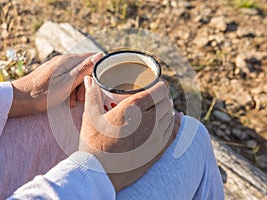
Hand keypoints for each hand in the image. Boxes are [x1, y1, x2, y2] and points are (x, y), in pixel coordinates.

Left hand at [8, 53, 102, 116]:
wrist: (20, 99)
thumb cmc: (44, 93)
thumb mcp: (68, 83)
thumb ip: (84, 69)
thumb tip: (99, 55)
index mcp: (68, 60)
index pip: (92, 57)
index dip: (99, 68)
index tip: (100, 82)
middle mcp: (63, 60)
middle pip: (85, 67)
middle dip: (87, 82)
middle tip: (83, 98)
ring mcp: (57, 67)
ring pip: (76, 75)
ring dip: (79, 88)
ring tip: (75, 102)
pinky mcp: (53, 74)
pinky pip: (68, 79)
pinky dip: (71, 89)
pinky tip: (68, 100)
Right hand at [79, 76, 181, 191]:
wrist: (99, 173)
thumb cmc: (93, 143)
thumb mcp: (91, 116)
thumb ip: (92, 95)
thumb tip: (89, 78)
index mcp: (134, 109)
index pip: (160, 90)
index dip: (159, 84)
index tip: (154, 84)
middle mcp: (149, 121)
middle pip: (166, 102)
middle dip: (161, 96)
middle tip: (152, 96)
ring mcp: (156, 137)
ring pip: (170, 116)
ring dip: (166, 108)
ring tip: (158, 106)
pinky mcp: (157, 150)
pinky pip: (173, 132)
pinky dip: (176, 123)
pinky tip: (177, 118)